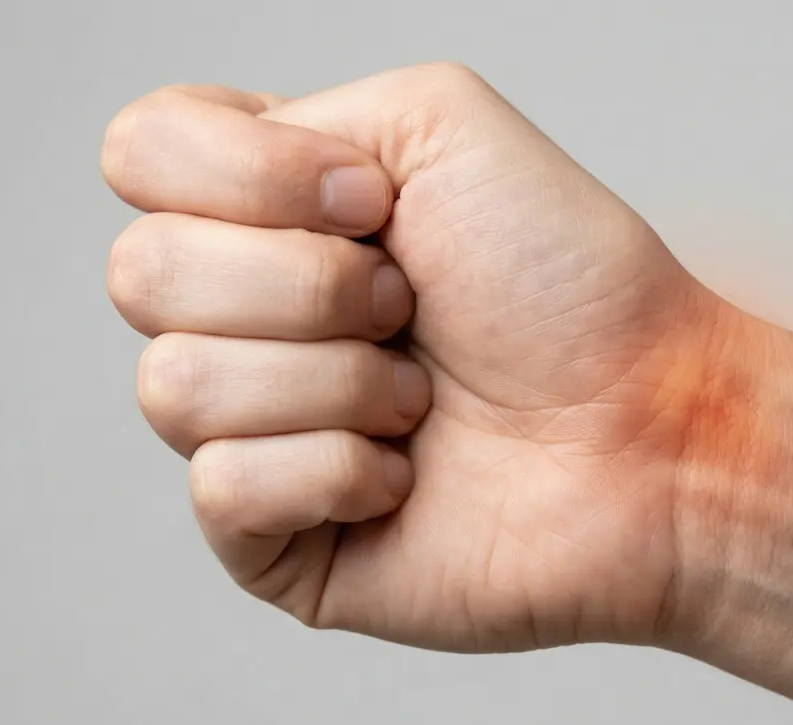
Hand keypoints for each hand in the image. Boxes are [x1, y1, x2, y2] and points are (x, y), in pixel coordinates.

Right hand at [102, 65, 742, 650]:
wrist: (652, 426)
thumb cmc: (573, 286)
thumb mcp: (441, 124)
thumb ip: (298, 117)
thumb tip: (201, 214)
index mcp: (273, 212)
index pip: (141, 156)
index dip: (246, 174)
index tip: (370, 202)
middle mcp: (249, 316)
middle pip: (142, 274)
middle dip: (309, 287)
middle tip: (411, 309)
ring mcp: (255, 430)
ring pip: (176, 386)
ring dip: (336, 381)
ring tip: (424, 400)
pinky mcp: (275, 539)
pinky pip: (223, 488)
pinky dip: (339, 468)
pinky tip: (408, 476)